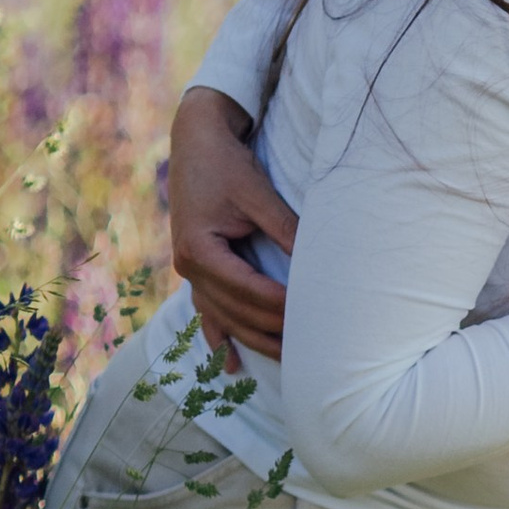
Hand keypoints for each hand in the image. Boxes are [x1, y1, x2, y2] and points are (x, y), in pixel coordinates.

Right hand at [170, 85, 298, 367]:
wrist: (196, 142)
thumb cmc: (228, 164)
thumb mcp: (258, 194)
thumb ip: (286, 229)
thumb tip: (320, 263)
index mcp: (199, 248)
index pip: (246, 289)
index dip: (279, 305)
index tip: (311, 317)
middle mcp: (188, 266)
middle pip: (235, 311)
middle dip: (272, 329)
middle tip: (311, 346)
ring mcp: (188, 271)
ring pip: (223, 317)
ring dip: (253, 339)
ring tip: (288, 360)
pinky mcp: (195, 269)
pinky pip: (207, 311)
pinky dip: (221, 337)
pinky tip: (230, 365)